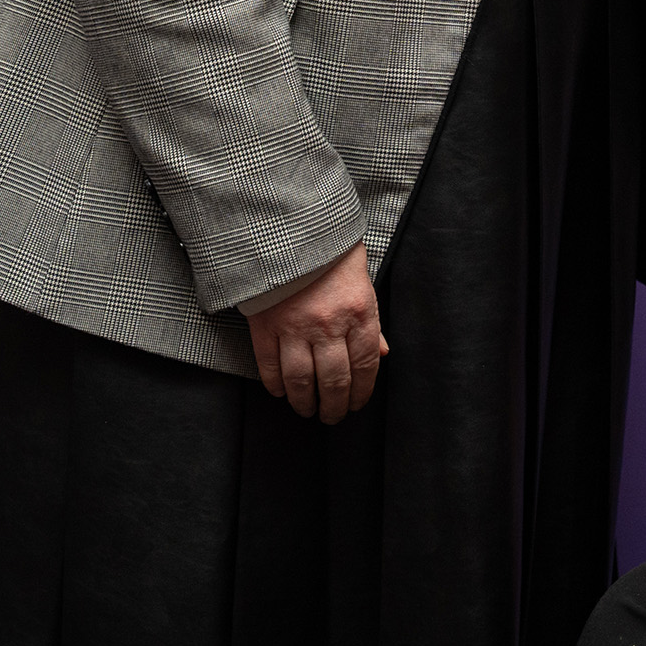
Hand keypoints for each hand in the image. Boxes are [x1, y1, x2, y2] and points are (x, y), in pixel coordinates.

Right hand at [244, 242, 386, 423]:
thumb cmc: (333, 254)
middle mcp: (329, 324)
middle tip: (332, 417)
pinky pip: (270, 366)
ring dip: (305, 402)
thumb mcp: (363, 283)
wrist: (293, 227)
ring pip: (301, 380)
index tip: (357, 404)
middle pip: (334, 380)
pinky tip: (281, 392)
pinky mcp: (265, 324)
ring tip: (307, 411)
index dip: (362, 392)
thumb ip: (370, 322)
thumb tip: (380, 355)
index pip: (365, 365)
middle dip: (335, 406)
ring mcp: (295, 326)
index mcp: (359, 312)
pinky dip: (275, 385)